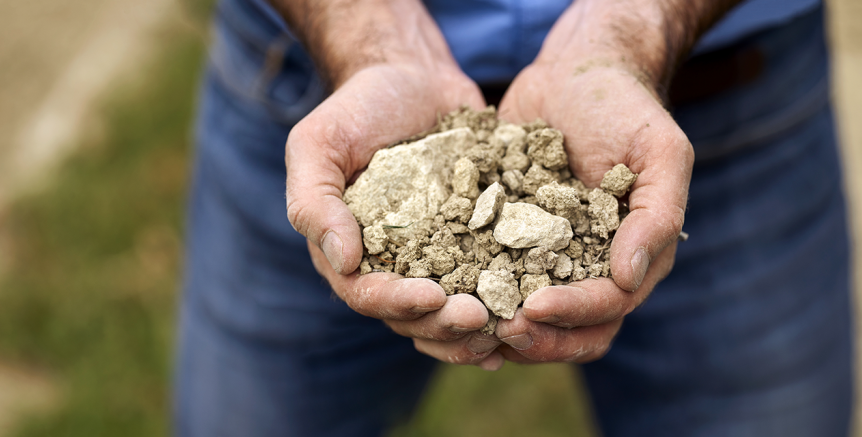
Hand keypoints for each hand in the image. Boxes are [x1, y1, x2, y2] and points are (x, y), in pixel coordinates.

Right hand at [278, 0, 503, 369]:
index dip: (398, 302)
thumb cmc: (358, 109)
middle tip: (479, 318)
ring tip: (505, 327)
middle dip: (445, 324)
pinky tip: (530, 312)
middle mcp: (393, 266)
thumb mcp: (318, 144)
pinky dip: (506, 302)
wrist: (414, 79)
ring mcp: (437, 258)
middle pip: (415, 317)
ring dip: (477, 329)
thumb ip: (315, 201)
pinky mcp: (476, 243)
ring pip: (453, 313)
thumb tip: (342, 260)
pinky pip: (490, 282)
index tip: (431, 297)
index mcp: (350, 253)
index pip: (368, 294)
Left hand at [494, 0, 711, 362]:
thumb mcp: (660, 152)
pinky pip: (491, 280)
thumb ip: (657, 216)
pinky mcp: (509, 241)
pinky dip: (472, 295)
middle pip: (573, 331)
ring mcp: (549, 258)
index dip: (574, 313)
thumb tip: (629, 279)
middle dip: (538, 338)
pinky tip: (442, 294)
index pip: (609, 306)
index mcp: (634, 257)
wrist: (574, 71)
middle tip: (498, 331)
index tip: (533, 308)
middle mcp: (593, 267)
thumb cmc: (625, 107)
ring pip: (531, 319)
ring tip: (466, 323)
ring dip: (502, 329)